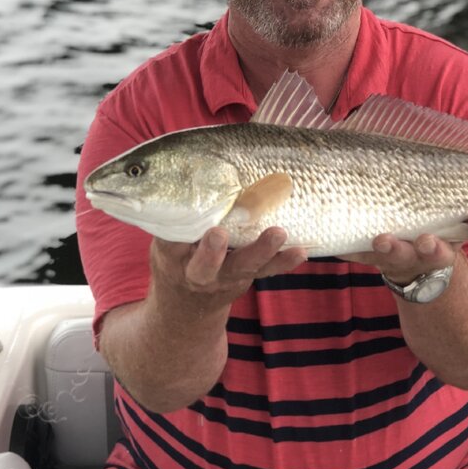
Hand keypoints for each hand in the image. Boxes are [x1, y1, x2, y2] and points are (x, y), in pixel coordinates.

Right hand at [150, 226, 307, 312]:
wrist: (190, 300)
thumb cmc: (179, 253)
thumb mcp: (167, 238)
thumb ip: (174, 216)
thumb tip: (180, 169)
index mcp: (173, 257)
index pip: (170, 244)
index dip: (175, 232)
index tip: (184, 217)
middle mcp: (198, 271)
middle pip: (205, 265)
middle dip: (211, 252)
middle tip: (219, 235)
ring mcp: (227, 276)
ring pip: (244, 266)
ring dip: (262, 250)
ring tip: (277, 233)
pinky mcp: (249, 276)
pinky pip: (268, 270)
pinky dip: (285, 261)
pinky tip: (300, 251)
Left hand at [341, 202, 467, 285]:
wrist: (418, 272)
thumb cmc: (438, 232)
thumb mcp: (456, 221)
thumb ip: (467, 208)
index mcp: (459, 237)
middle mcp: (434, 252)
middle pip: (436, 252)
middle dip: (432, 248)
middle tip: (427, 241)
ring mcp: (406, 259)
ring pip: (399, 257)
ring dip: (391, 250)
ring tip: (382, 240)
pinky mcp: (379, 260)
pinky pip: (363, 257)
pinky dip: (353, 252)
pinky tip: (341, 246)